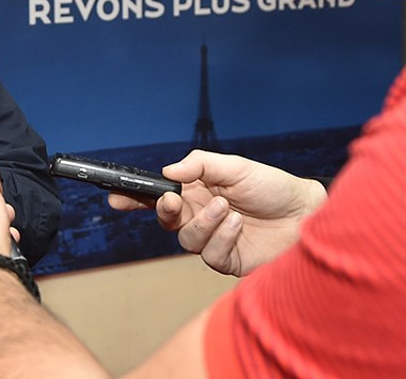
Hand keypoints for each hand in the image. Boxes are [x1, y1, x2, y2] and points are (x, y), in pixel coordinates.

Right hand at [108, 149, 326, 275]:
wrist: (309, 215)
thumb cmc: (274, 188)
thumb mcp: (235, 166)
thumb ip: (200, 165)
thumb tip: (169, 171)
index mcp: (197, 192)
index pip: (158, 195)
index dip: (134, 197)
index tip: (115, 194)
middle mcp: (201, 216)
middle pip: (165, 219)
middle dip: (163, 210)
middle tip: (172, 200)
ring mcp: (214, 240)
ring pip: (186, 238)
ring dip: (203, 222)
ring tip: (226, 207)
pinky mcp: (228, 261)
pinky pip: (210, 254)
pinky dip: (221, 237)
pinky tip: (238, 223)